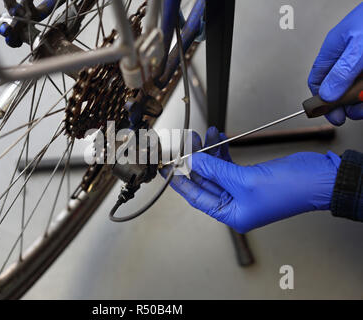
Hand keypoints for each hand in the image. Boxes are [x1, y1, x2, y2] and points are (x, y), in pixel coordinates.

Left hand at [163, 127, 340, 232]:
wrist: (319, 178)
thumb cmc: (290, 189)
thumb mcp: (246, 180)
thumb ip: (216, 171)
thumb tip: (193, 163)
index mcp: (231, 214)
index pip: (196, 197)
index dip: (179, 181)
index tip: (166, 168)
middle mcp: (234, 205)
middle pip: (204, 181)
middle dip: (193, 160)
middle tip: (184, 144)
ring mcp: (241, 190)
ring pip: (215, 170)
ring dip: (207, 152)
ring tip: (200, 135)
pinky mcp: (249, 177)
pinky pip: (227, 164)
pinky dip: (220, 151)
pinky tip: (215, 137)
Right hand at [308, 3, 362, 125]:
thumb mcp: (358, 48)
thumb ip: (341, 72)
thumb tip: (327, 94)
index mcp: (335, 49)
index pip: (318, 79)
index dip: (320, 98)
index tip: (327, 112)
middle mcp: (348, 56)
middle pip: (339, 87)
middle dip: (344, 102)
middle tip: (349, 114)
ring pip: (357, 87)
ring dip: (361, 99)